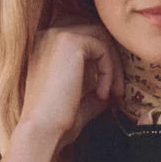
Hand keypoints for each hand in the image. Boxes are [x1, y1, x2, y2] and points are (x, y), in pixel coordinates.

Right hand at [16, 17, 125, 155]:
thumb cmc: (56, 121)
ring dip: (113, 64)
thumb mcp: (77, 99)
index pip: (82, 36)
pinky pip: (102, 47)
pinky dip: (109, 71)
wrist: (42, 129)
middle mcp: (48, 35)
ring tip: (115, 92)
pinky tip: (102, 94)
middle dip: (111, 58)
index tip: (109, 87)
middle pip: (93, 31)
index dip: (100, 57)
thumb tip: (112, 87)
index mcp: (46, 47)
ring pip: (100, 36)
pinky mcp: (69, 41)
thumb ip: (92, 87)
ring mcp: (57, 35)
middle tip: (118, 89)